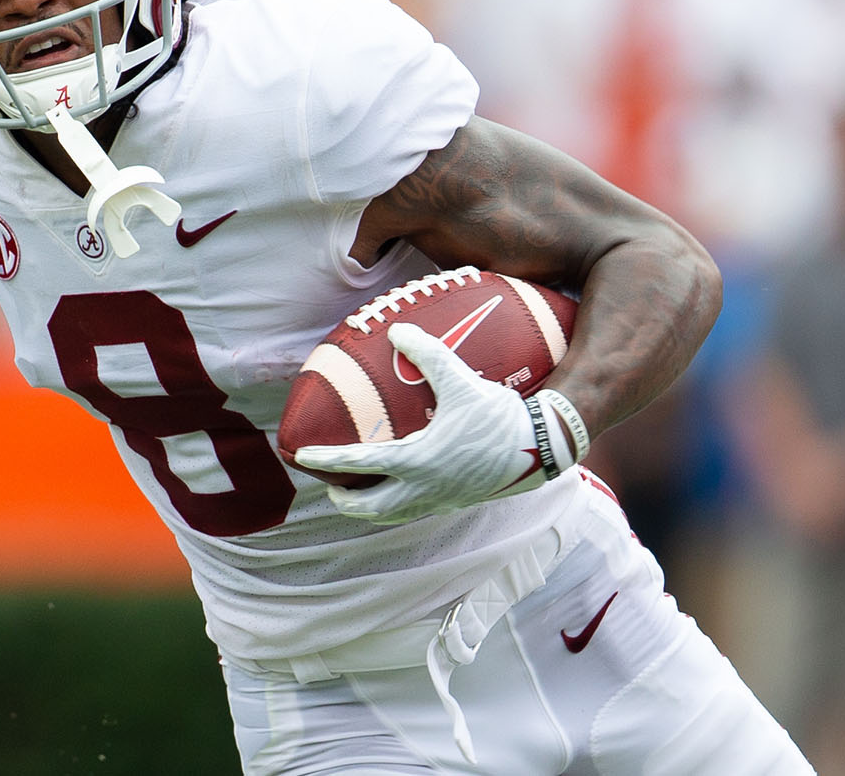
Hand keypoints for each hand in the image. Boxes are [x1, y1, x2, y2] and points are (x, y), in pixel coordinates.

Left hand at [293, 325, 552, 524]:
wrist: (544, 448)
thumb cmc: (500, 416)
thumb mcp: (461, 380)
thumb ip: (427, 353)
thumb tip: (396, 330)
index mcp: (419, 462)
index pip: (360, 463)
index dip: (327, 459)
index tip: (301, 456)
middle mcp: (426, 489)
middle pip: (370, 507)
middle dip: (344, 500)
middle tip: (327, 484)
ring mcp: (442, 500)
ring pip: (393, 514)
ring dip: (369, 507)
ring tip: (356, 490)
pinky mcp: (458, 501)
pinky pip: (416, 509)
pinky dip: (397, 503)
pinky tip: (399, 486)